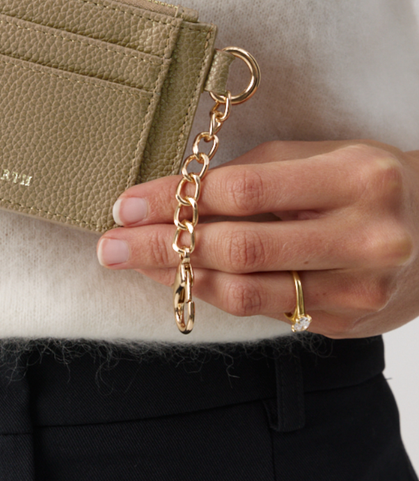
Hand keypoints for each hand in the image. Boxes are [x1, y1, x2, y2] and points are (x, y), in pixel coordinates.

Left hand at [96, 140, 418, 337]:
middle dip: (163, 248)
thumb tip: (173, 197)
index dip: (176, 200)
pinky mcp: (348, 324)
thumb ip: (254, 176)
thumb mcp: (322, 157)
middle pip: (239, 249)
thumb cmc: (369, 180)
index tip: (127, 204)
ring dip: (180, 279)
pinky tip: (182, 281)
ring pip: (248, 292)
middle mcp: (363, 238)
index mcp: (355, 179)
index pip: (243, 193)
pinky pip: (267, 312)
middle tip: (111, 245)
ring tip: (134, 265)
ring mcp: (359, 290)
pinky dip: (217, 295)